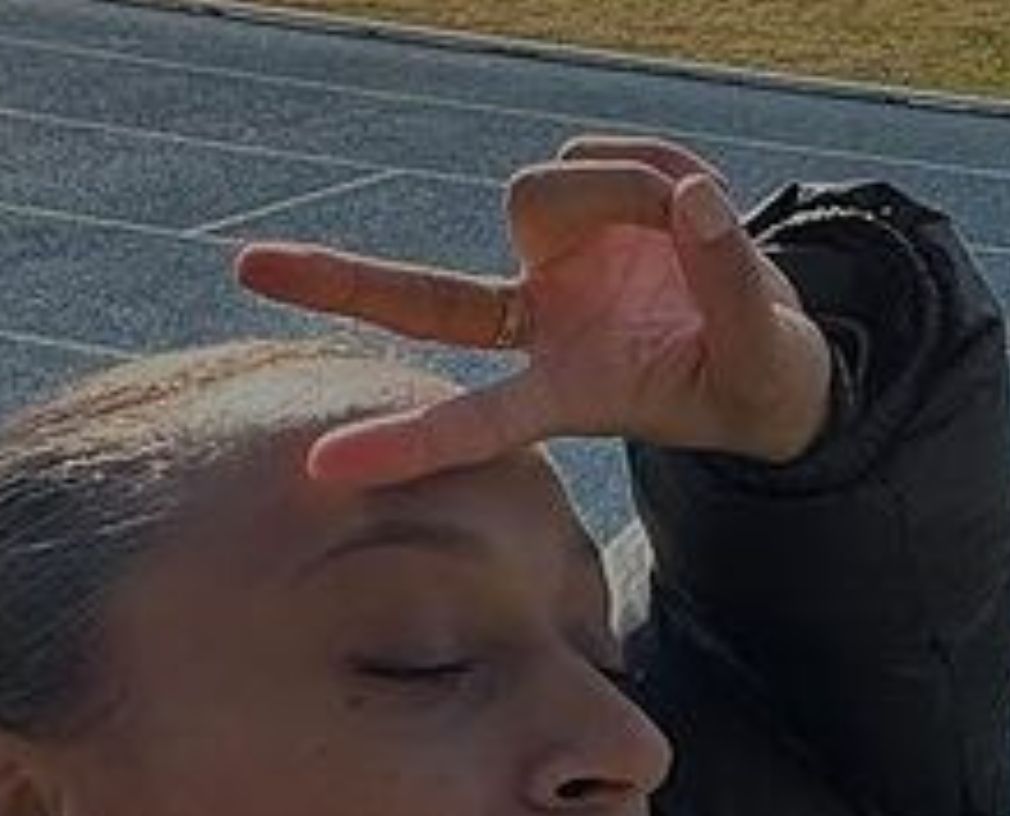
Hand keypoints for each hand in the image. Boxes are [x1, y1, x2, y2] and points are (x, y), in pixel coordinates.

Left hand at [232, 137, 833, 486]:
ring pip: (543, 190)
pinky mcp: (576, 214)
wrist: (763, 350)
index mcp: (568, 393)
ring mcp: (549, 267)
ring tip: (699, 224)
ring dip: (625, 188)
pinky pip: (595, 154)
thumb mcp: (761, 358)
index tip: (322, 468)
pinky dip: (652, 162)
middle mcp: (538, 328)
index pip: (475, 421)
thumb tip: (695, 205)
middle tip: (246, 268)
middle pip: (425, 299)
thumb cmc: (754, 379)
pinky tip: (691, 205)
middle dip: (338, 282)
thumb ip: (733, 288)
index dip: (407, 445)